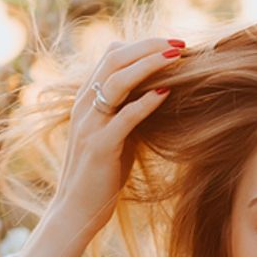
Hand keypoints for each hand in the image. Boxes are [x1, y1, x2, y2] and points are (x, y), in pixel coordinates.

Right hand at [50, 37, 182, 242]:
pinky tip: (166, 93)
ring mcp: (89, 125)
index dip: (142, 45)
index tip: (171, 45)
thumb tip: (159, 94)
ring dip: (149, 64)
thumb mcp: (115, 136)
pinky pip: (124, 116)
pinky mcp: (100, 146)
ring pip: (117, 80)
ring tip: (177, 58)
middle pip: (115, 58)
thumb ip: (128, 113)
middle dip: (150, 47)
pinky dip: (146, 102)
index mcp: (86, 100)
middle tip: (180, 44)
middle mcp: (84, 107)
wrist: (76, 211)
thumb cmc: (100, 176)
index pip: (111, 55)